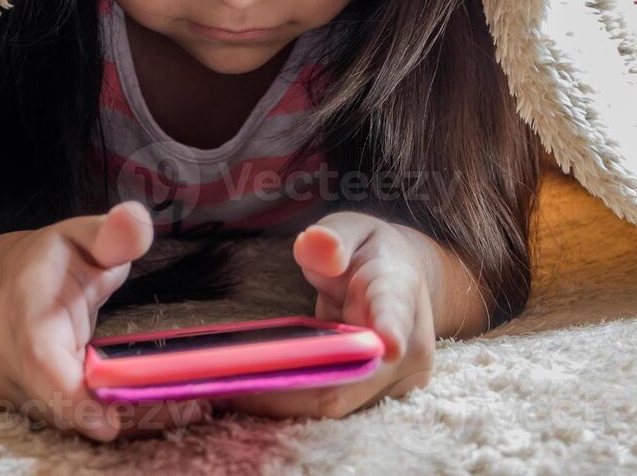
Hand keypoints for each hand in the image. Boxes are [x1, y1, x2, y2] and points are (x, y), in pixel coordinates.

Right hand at [0, 200, 212, 441]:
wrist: (9, 285)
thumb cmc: (56, 259)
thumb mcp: (86, 235)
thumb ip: (114, 233)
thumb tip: (135, 220)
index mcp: (24, 307)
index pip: (39, 360)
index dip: (70, 397)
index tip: (109, 422)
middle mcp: (5, 355)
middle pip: (57, 403)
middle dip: (118, 414)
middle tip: (187, 410)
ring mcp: (8, 386)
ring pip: (64, 421)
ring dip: (121, 421)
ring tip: (183, 408)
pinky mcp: (22, 406)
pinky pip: (67, 423)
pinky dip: (109, 421)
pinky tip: (151, 410)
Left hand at [210, 211, 435, 418]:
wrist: (400, 284)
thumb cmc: (370, 254)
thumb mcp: (352, 230)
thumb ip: (334, 236)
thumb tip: (315, 244)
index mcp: (399, 292)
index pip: (395, 312)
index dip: (390, 329)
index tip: (387, 346)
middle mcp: (408, 345)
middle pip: (354, 378)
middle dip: (294, 385)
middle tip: (232, 381)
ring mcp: (396, 381)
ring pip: (337, 402)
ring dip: (282, 399)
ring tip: (227, 388)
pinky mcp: (374, 399)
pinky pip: (328, 405)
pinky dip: (288, 401)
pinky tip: (248, 392)